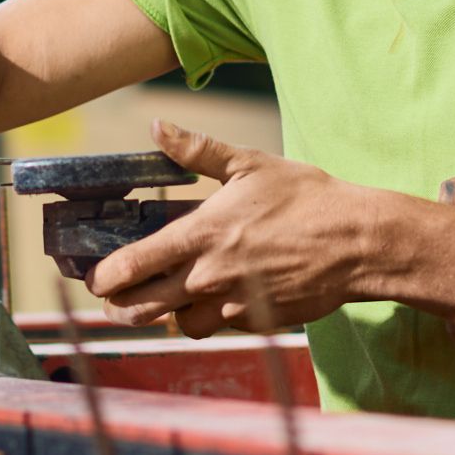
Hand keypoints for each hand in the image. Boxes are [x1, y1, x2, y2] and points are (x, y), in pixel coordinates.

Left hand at [86, 120, 366, 336]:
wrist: (357, 242)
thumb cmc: (307, 198)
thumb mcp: (250, 165)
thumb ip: (197, 150)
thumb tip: (156, 126)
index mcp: (201, 235)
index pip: (132, 267)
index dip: (105, 277)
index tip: (97, 278)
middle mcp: (209, 276)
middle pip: (142, 308)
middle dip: (121, 307)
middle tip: (115, 301)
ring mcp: (233, 304)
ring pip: (180, 324)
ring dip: (169, 314)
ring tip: (169, 297)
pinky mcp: (257, 322)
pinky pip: (219, 328)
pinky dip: (210, 318)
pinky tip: (216, 298)